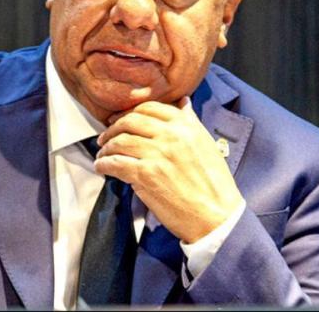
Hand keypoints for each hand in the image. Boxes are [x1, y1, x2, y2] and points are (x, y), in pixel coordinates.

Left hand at [94, 97, 243, 242]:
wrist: (216, 215)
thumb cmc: (214, 184)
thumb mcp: (207, 145)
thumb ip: (191, 123)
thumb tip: (184, 103)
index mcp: (186, 126)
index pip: (150, 108)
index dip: (130, 113)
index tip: (120, 121)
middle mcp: (171, 135)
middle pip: (131, 121)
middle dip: (113, 128)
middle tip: (105, 137)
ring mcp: (157, 154)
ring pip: (120, 141)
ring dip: (106, 147)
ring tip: (102, 154)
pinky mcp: (146, 175)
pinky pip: (116, 163)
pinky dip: (104, 164)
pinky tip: (101, 167)